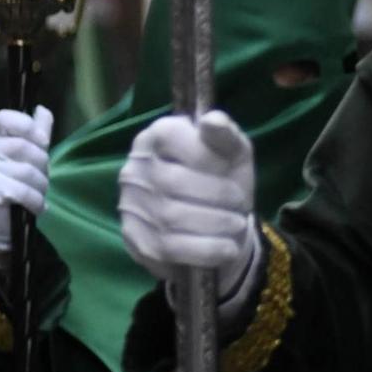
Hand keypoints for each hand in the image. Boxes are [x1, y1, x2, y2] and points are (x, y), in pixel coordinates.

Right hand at [0, 107, 54, 253]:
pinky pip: (22, 192)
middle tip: (39, 180)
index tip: (43, 141)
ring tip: (36, 195)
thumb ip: (38, 133)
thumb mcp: (31, 157)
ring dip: (41, 188)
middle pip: (25, 147)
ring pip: (27, 171)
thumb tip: (43, 109)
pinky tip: (35, 207)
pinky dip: (36, 202)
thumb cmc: (18, 184)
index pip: (5, 118)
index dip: (27, 126)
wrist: (3, 222)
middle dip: (43, 168)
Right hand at [117, 110, 260, 301]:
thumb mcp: (234, 155)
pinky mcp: (138, 241)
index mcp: (156, 138)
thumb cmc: (223, 183)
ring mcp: (132, 206)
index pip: (172, 138)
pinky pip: (173, 247)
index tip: (230, 172)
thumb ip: (227, 136)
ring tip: (235, 224)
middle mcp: (135, 169)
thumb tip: (213, 121)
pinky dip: (209, 249)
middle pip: (175, 182)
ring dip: (217, 224)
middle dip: (219, 197)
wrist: (218, 230)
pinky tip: (227, 248)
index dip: (208, 158)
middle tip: (240, 206)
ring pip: (173, 217)